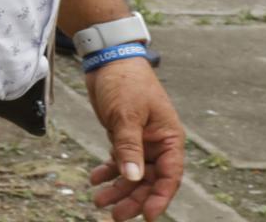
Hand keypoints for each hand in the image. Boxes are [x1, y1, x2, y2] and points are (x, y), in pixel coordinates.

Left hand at [85, 58, 185, 219]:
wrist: (108, 58)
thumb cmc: (125, 82)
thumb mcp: (126, 115)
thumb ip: (130, 147)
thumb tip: (133, 178)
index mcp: (170, 139)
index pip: (170, 176)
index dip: (160, 198)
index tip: (148, 216)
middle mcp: (158, 143)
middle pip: (149, 180)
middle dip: (133, 198)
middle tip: (115, 215)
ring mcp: (140, 141)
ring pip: (132, 173)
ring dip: (118, 188)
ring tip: (99, 202)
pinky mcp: (123, 136)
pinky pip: (119, 160)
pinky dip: (108, 171)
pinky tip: (95, 180)